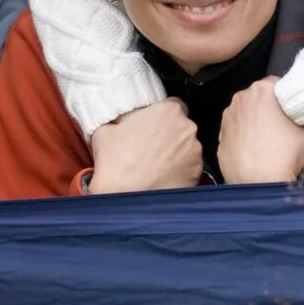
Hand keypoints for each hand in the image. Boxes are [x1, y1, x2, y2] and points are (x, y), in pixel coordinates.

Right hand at [87, 97, 202, 193]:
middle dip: (170, 135)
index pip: (173, 105)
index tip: (153, 127)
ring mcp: (195, 151)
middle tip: (151, 148)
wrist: (123, 198)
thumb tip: (125, 121)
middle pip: (182, 126)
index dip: (162, 117)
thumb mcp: (106, 130)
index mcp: (168, 110)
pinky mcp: (198, 172)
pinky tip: (164, 178)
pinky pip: (190, 167)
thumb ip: (122, 119)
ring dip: (176, 153)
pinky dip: (180, 171)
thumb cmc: (114, 163)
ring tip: (156, 166)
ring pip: (188, 147)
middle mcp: (188, 127)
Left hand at [217, 80, 303, 183]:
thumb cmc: (285, 153)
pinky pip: (237, 131)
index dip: (288, 96)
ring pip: (247, 114)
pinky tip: (256, 150)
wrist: (258, 184)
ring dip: (256, 121)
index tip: (294, 110)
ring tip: (269, 139)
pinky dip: (245, 136)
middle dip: (270, 107)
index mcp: (262, 89)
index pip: (278, 83)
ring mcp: (227, 118)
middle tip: (283, 124)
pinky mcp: (220, 136)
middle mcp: (240, 98)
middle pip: (260, 97)